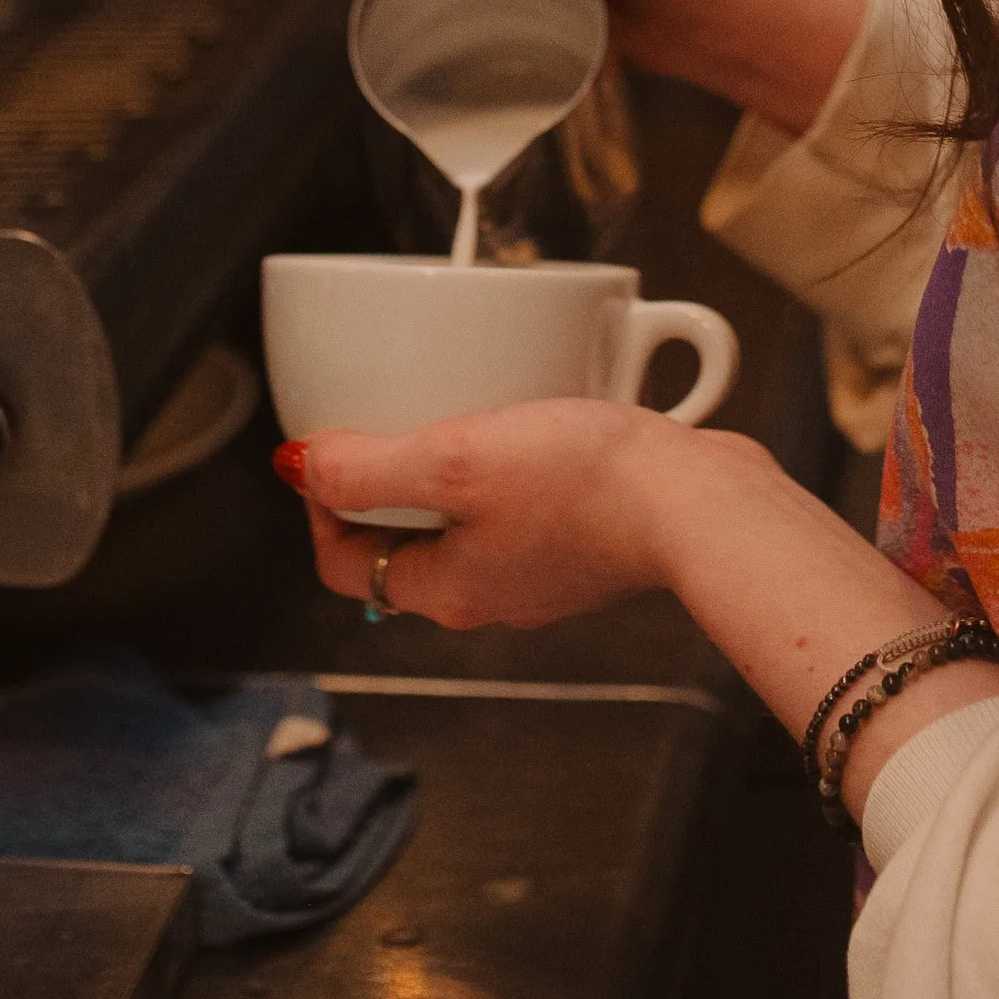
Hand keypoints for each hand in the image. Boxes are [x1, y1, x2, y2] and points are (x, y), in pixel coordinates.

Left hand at [290, 402, 726, 630]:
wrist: (702, 504)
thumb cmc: (587, 486)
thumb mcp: (454, 462)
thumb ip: (368, 468)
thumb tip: (296, 465)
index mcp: (447, 589)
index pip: (343, 562)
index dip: (318, 503)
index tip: (325, 442)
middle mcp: (491, 592)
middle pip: (402, 541)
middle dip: (381, 481)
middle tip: (384, 413)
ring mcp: (542, 570)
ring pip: (463, 523)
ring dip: (445, 470)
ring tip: (454, 407)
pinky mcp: (587, 540)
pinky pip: (521, 507)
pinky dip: (507, 468)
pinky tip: (531, 420)